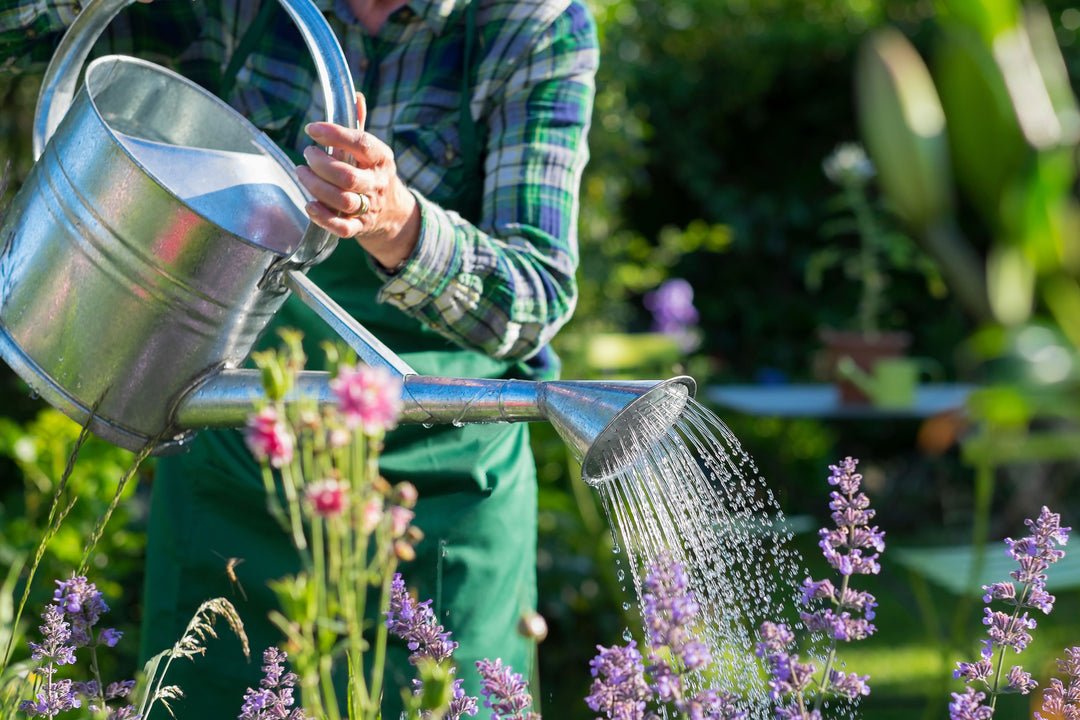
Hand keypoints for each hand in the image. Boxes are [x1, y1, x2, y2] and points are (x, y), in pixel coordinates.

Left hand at [298, 93, 420, 270]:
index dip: (335, 135)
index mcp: (381, 159)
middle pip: (347, 176)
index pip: (361, 144)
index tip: (312, 129)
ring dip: (316, 186)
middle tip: (307, 154)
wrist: (392, 212)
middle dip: (321, 164)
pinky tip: (309, 205)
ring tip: (301, 172)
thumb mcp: (371, 149)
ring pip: (342, 200)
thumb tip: (355, 95)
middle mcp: (377, 184)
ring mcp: (369, 207)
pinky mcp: (360, 227)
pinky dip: (323, 218)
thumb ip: (359, 124)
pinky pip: (342, 227)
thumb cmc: (371, 172)